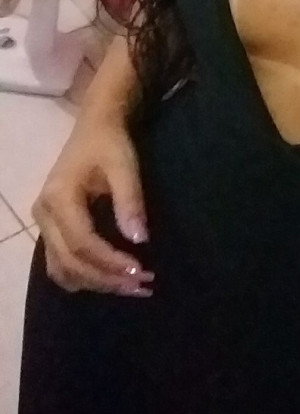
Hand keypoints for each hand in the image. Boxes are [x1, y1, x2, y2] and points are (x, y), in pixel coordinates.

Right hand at [31, 111, 155, 296]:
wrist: (95, 127)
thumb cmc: (110, 143)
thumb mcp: (124, 165)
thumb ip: (129, 201)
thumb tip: (139, 240)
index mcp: (58, 198)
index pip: (82, 242)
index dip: (110, 262)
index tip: (140, 271)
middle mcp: (44, 216)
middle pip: (70, 262)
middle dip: (106, 279)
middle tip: (142, 286)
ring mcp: (44, 224)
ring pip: (63, 269)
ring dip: (96, 283)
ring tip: (132, 287)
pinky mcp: (51, 229)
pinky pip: (61, 263)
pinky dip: (85, 276)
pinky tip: (112, 278)